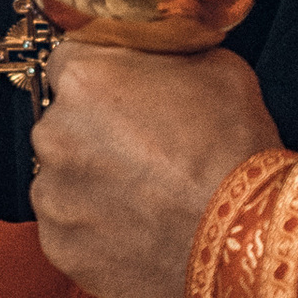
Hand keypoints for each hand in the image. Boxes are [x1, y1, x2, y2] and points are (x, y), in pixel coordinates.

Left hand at [29, 44, 276, 297]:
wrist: (246, 238)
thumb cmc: (235, 153)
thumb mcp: (216, 67)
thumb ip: (164, 52)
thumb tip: (156, 53)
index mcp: (85, 78)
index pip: (70, 64)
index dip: (102, 80)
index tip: (122, 95)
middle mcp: (54, 132)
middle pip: (64, 122)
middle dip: (95, 132)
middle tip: (145, 150)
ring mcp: (51, 194)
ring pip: (64, 177)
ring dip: (92, 182)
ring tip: (146, 196)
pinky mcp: (59, 244)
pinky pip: (67, 227)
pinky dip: (93, 228)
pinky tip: (136, 227)